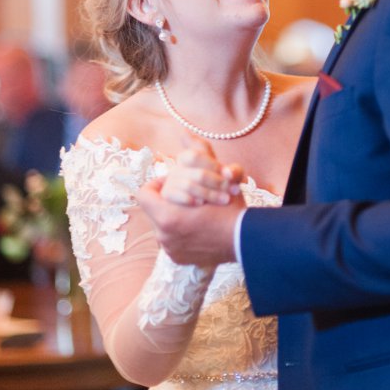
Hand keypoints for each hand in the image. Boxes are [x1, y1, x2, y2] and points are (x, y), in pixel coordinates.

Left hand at [135, 137, 244, 267]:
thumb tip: (184, 130)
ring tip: (194, 213)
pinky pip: (172, 242)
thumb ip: (198, 152)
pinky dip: (182, 235)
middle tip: (188, 197)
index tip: (173, 182)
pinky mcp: (178, 259)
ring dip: (175, 217)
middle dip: (169, 201)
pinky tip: (198, 230)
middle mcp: (162, 235)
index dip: (157, 185)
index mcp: (166, 215)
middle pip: (154, 209)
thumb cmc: (231, 207)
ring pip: (163, 226)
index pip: (144, 194)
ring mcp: (170, 249)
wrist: (245, 240)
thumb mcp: (216, 175)